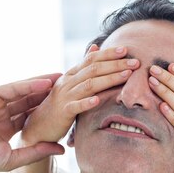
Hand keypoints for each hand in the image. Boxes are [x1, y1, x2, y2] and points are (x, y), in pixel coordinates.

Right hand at [0, 74, 64, 172]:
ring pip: (23, 92)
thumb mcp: (14, 157)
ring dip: (42, 85)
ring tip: (62, 79)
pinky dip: (28, 85)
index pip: (32, 116)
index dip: (50, 110)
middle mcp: (3, 114)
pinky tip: (44, 82)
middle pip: (31, 101)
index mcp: (7, 128)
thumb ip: (37, 151)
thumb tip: (61, 150)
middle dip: (49, 94)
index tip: (69, 105)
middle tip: (70, 86)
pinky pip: (12, 89)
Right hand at [20, 45, 139, 145]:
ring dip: (109, 79)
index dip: (108, 53)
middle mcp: (68, 82)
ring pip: (89, 84)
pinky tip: (99, 100)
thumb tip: (95, 47)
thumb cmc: (59, 103)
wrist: (38, 125)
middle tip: (135, 62)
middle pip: (94, 69)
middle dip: (116, 64)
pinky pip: (76, 106)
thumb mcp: (71, 82)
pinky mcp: (63, 112)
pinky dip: (87, 102)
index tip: (126, 49)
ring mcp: (65, 96)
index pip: (91, 59)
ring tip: (126, 75)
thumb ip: (83, 67)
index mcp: (72, 74)